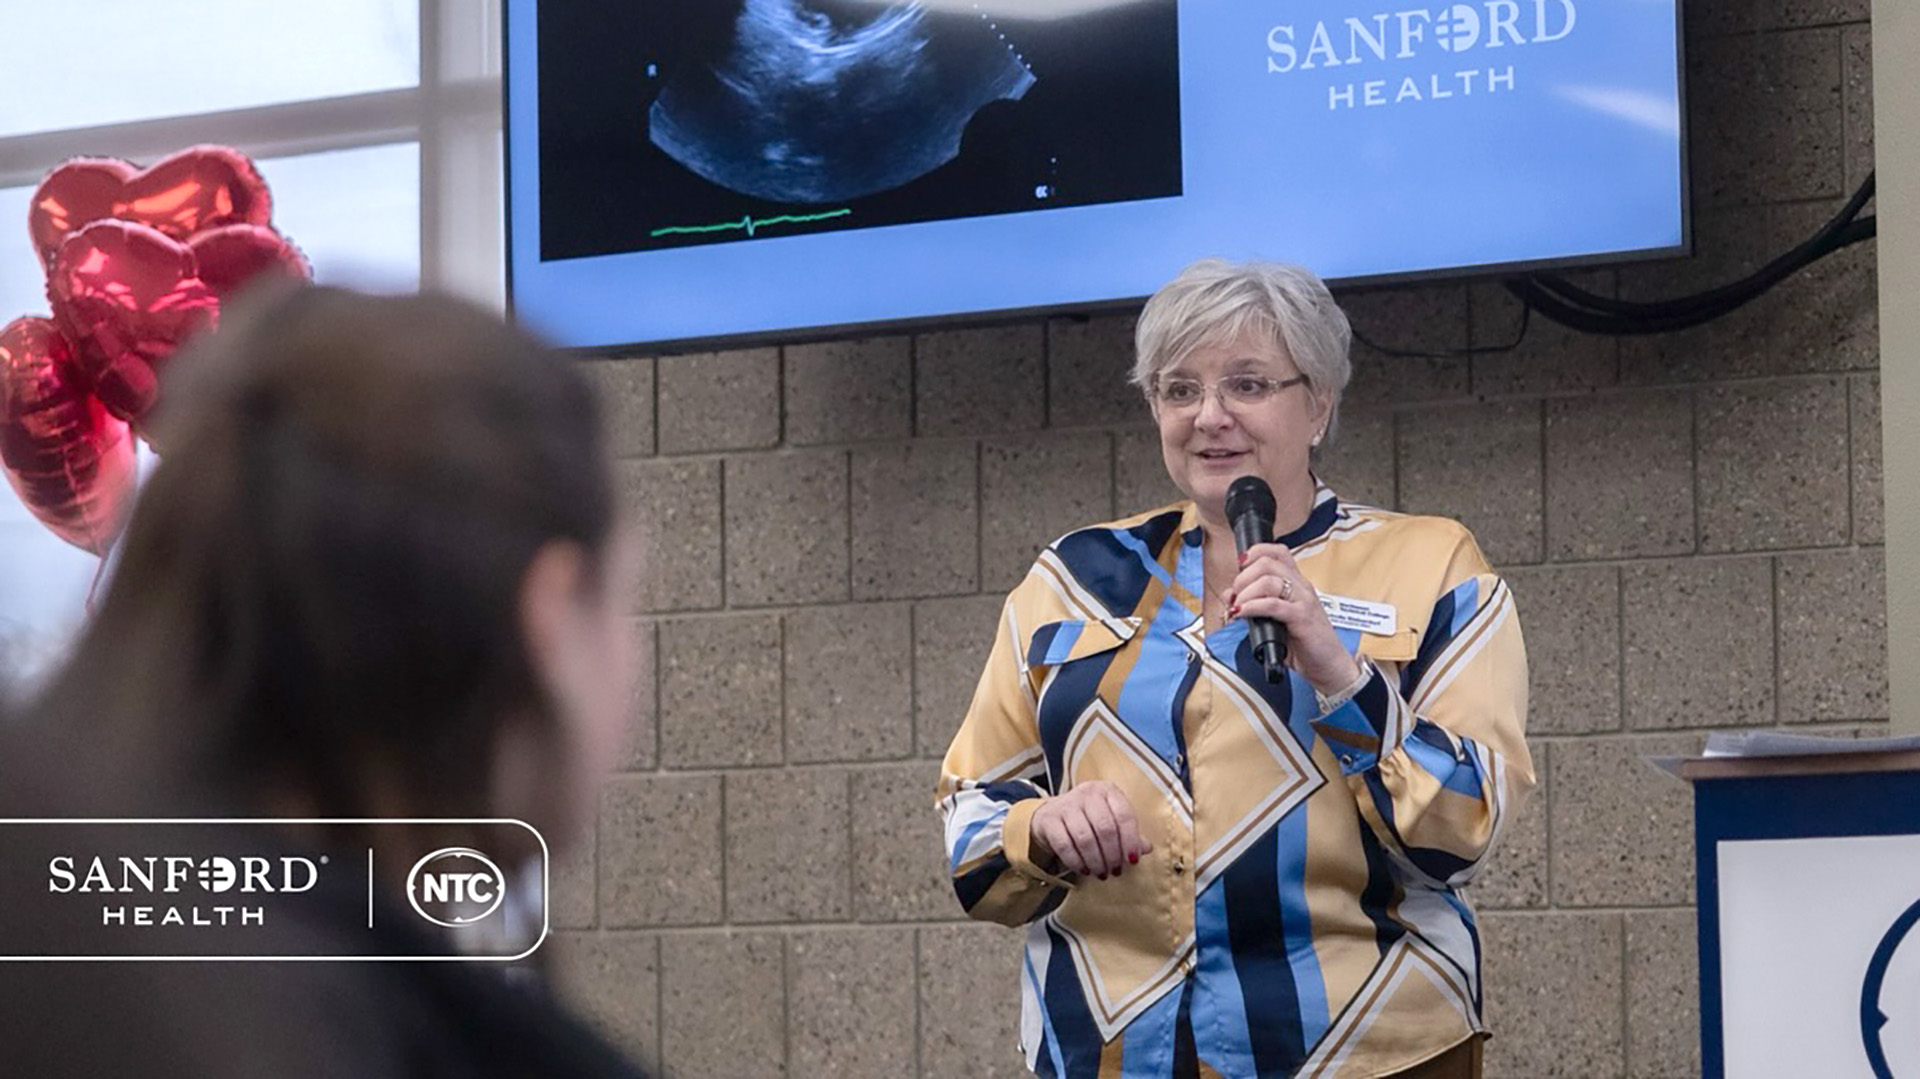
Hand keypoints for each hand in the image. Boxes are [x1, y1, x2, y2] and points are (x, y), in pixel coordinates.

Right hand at [1029, 781, 1152, 879]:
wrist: (1052, 815)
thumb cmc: (1089, 819)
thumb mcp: (1111, 821)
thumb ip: (1130, 834)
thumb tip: (1146, 848)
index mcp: (1108, 791)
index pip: (1124, 815)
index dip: (1131, 841)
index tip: (1133, 860)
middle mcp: (1087, 793)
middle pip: (1105, 828)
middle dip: (1113, 855)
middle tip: (1115, 871)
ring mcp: (1066, 805)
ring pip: (1085, 838)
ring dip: (1096, 861)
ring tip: (1101, 873)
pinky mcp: (1049, 820)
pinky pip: (1064, 845)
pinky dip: (1076, 862)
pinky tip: (1084, 870)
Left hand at [1226, 542, 1363, 694]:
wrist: (1329, 666)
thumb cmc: (1305, 644)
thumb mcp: (1276, 620)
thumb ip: (1256, 605)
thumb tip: (1231, 594)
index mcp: (1297, 583)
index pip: (1277, 552)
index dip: (1255, 553)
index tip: (1240, 566)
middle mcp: (1301, 587)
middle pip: (1267, 563)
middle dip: (1243, 577)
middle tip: (1236, 595)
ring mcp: (1303, 601)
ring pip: (1269, 580)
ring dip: (1245, 592)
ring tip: (1238, 607)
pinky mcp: (1302, 618)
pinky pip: (1273, 604)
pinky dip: (1252, 607)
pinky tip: (1243, 614)